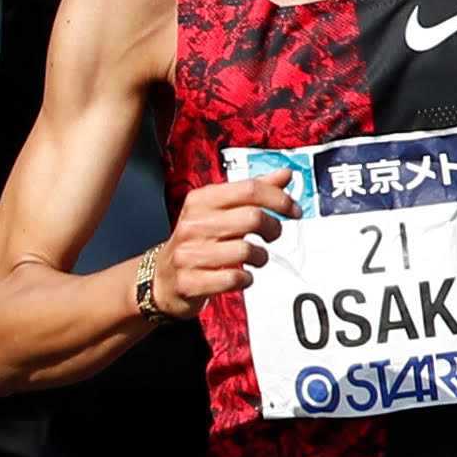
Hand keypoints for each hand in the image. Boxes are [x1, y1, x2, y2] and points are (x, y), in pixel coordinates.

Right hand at [151, 175, 293, 316]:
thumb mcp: (218, 211)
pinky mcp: (191, 282)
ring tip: (255, 258)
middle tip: (273, 235)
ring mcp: (189, 253)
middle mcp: (193, 224)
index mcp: (200, 200)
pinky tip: (242, 276)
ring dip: (260, 257)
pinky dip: (246, 279)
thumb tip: (285, 175)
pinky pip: (234, 279)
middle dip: (273, 228)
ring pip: (246, 250)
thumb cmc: (198, 241)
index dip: (279, 199)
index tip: (293, 210)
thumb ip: (252, 192)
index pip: (249, 189)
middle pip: (253, 218)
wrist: (162, 278)